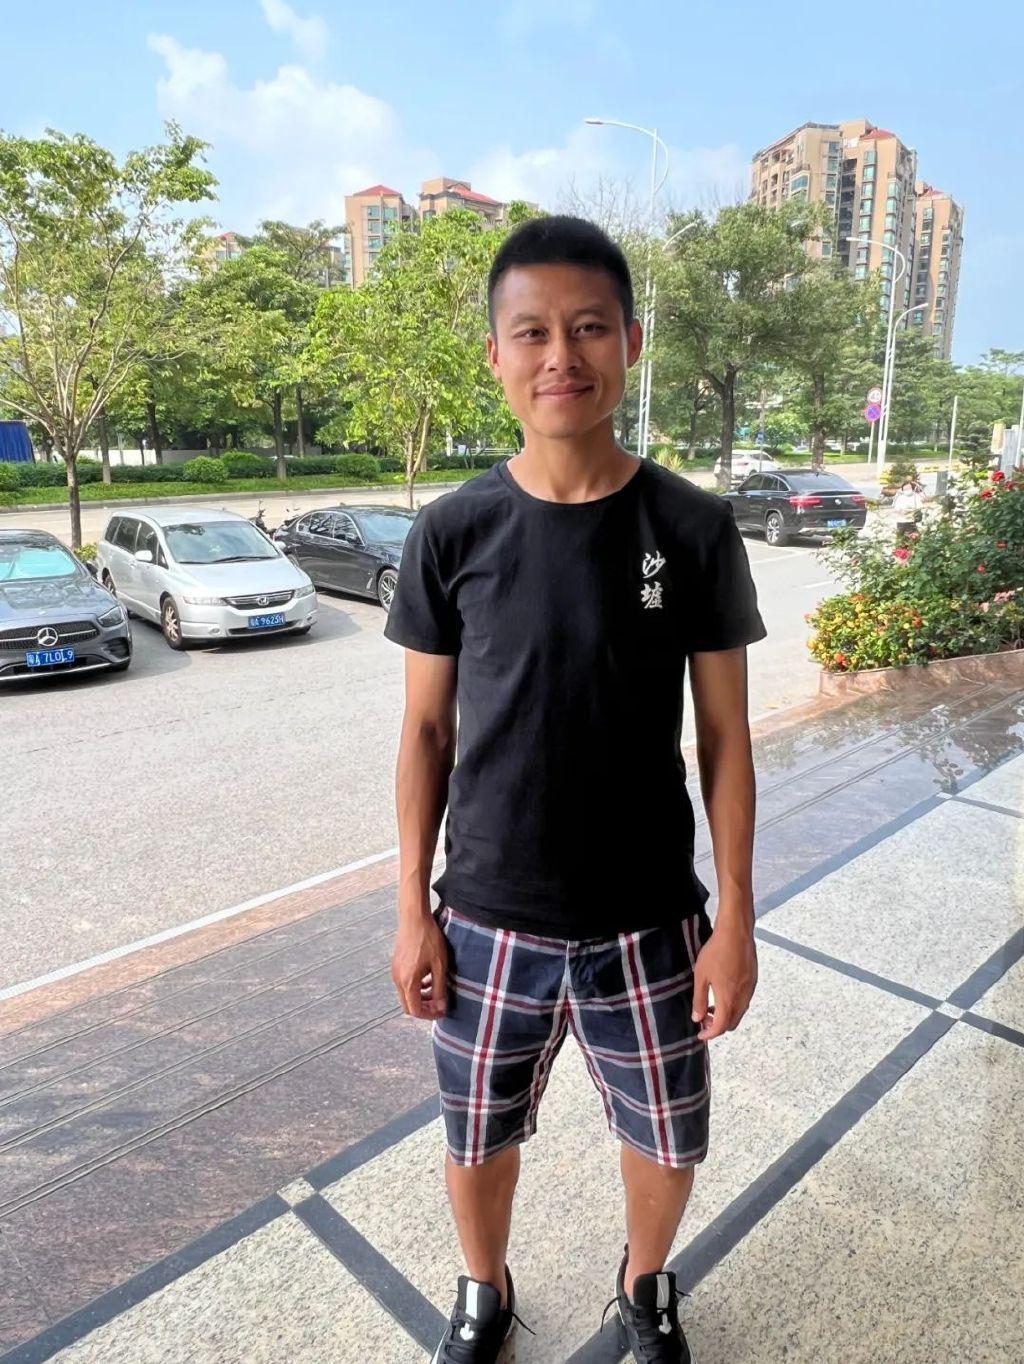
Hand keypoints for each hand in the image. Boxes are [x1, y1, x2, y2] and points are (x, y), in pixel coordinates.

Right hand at [392, 910, 448, 1019]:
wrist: (414, 918)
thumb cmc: (429, 939)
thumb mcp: (439, 965)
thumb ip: (440, 988)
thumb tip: (441, 1007)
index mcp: (408, 981)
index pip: (415, 1010)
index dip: (429, 1015)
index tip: (442, 1011)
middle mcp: (398, 979)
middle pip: (408, 1006)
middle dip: (424, 1009)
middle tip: (439, 1004)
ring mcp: (395, 972)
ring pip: (405, 995)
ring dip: (419, 998)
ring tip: (435, 991)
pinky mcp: (396, 965)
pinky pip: (403, 984)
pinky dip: (415, 988)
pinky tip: (427, 979)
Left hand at [691, 922, 757, 1041]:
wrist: (736, 933)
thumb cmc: (716, 953)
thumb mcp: (701, 976)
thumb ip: (699, 999)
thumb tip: (698, 1018)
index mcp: (728, 1000)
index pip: (720, 1027)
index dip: (709, 1034)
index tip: (701, 1034)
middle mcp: (742, 999)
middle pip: (732, 1023)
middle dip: (718, 1026)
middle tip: (704, 1019)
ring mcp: (750, 990)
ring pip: (739, 1013)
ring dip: (726, 1015)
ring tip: (711, 1006)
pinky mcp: (753, 981)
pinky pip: (744, 1001)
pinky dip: (734, 1005)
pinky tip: (723, 993)